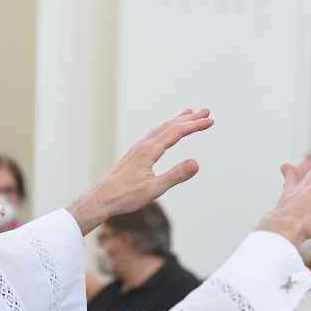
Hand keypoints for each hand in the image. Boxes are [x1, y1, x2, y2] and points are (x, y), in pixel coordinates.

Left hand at [68, 109, 212, 233]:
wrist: (100, 199)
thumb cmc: (126, 197)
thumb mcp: (154, 189)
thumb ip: (176, 176)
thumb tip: (196, 163)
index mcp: (148, 151)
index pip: (176, 132)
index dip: (194, 126)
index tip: (210, 121)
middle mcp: (143, 145)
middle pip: (169, 126)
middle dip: (189, 119)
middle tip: (207, 111)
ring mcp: (137, 149)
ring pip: (160, 129)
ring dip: (177, 121)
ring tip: (189, 114)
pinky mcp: (134, 154)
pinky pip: (154, 135)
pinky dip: (166, 129)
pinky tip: (167, 133)